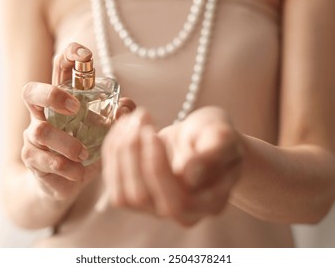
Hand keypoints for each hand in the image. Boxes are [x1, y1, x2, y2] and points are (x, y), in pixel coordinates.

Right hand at [21, 42, 134, 200]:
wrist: (68, 182)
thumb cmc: (87, 149)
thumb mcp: (107, 131)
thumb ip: (119, 116)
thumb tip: (124, 106)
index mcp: (62, 99)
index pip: (59, 68)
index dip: (69, 55)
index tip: (86, 56)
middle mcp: (43, 113)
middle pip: (31, 91)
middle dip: (52, 95)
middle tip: (76, 109)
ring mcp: (33, 136)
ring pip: (40, 131)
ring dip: (68, 144)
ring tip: (85, 155)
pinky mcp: (32, 159)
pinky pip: (45, 160)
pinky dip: (66, 167)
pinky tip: (78, 171)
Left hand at [101, 106, 243, 224]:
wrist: (203, 140)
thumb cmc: (216, 137)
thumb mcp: (222, 134)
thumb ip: (214, 150)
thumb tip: (191, 174)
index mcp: (209, 203)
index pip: (176, 200)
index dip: (156, 166)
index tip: (151, 131)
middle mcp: (182, 214)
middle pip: (141, 197)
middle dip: (132, 155)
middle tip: (139, 119)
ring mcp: (156, 208)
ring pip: (122, 195)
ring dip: (119, 152)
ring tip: (132, 120)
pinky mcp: (136, 195)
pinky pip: (113, 182)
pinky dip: (111, 152)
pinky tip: (123, 127)